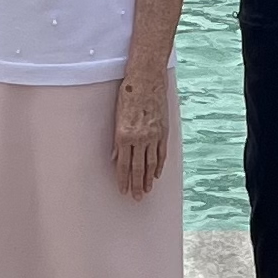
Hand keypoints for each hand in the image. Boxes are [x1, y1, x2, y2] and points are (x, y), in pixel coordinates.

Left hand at [113, 72, 171, 199]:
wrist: (147, 79)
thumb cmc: (128, 94)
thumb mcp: (116, 116)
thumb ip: (116, 139)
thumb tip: (114, 157)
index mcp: (124, 135)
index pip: (123, 164)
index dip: (123, 179)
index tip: (123, 190)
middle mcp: (139, 138)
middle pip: (137, 168)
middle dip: (136, 185)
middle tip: (136, 198)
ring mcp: (153, 136)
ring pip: (151, 164)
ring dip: (148, 179)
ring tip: (146, 191)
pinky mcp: (163, 132)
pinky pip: (161, 153)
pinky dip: (159, 166)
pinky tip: (156, 174)